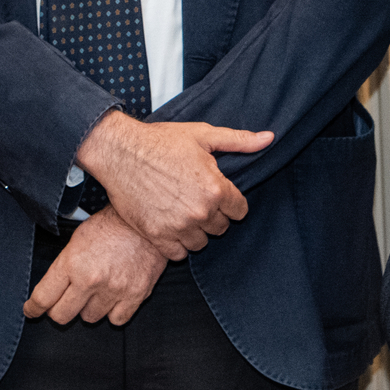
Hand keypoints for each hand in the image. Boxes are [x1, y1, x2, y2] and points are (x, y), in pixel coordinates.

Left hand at [24, 207, 166, 325]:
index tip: (32, 310)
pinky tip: (114, 296)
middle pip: (62, 316)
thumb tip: (52, 290)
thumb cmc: (111, 226)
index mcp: (72, 263)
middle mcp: (91, 279)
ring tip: (97, 290)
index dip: (34, 308)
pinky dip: (114, 312)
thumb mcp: (77, 239)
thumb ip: (64, 266)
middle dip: (60, 310)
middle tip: (65, 301)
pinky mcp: (136, 295)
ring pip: (90, 318)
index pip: (43, 298)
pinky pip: (116, 320)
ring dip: (90, 308)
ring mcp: (114, 289)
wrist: (147, 221)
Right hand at [75, 113, 272, 259]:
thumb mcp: (203, 135)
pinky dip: (177, 243)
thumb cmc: (161, 141)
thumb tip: (269, 138)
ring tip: (183, 212)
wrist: (120, 152)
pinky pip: (178, 254)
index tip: (218, 194)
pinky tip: (171, 225)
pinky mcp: (157, 236)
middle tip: (196, 199)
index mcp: (215, 188)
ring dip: (196, 231)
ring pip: (201, 243)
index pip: (240, 211)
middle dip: (213, 215)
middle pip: (221, 228)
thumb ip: (239, 141)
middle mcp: (200, 212)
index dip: (230, 202)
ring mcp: (178, 227)